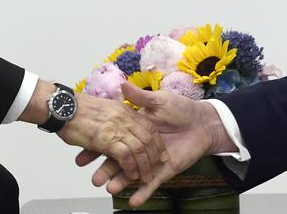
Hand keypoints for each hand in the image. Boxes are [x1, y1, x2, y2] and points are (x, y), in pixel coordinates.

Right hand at [58, 88, 167, 183]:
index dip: (155, 141)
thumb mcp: (104, 103)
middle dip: (153, 156)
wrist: (61, 104)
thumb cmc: (77, 105)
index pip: (147, 127)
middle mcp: (124, 119)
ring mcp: (116, 129)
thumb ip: (116, 109)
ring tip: (144, 177)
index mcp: (124, 110)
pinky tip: (131, 176)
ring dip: (143, 166)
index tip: (159, 152)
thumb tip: (123, 119)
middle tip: (155, 168)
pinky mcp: (107, 140)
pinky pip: (125, 156)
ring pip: (139, 150)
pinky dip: (130, 168)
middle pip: (147, 139)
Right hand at [76, 82, 230, 207]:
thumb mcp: (159, 100)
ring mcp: (152, 161)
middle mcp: (140, 147)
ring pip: (133, 174)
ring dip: (121, 182)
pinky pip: (153, 184)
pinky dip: (143, 193)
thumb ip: (140, 98)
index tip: (83, 156)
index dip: (99, 149)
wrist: (203, 122)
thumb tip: (123, 84)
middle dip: (106, 170)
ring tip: (108, 188)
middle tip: (93, 179)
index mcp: (136, 131)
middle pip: (119, 161)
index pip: (113, 141)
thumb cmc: (182, 109)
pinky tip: (133, 201)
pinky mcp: (164, 171)